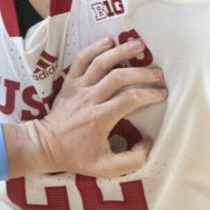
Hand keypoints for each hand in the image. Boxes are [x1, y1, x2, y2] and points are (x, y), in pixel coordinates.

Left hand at [5, 36, 165, 178]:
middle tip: (158, 73)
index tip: (162, 94)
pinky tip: (108, 41)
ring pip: (100, 63)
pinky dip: (94, 47)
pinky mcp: (69, 81)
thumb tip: (149, 143)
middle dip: (142, 73)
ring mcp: (78, 87)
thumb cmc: (77, 156)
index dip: (149, 94)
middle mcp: (90, 98)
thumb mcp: (107, 168)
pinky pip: (81, 59)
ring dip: (120, 52)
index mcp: (101, 118)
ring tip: (139, 45)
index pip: (129, 100)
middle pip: (118, 77)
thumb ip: (132, 160)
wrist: (47, 145)